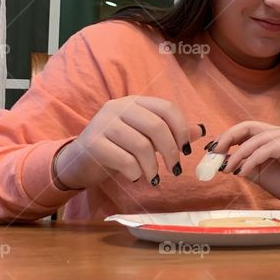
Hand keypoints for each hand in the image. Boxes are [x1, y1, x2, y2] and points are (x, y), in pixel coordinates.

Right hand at [54, 96, 204, 188]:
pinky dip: (136, 172)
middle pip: (156, 126)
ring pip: (141, 146)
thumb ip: (170, 132)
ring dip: (153, 167)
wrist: (78, 162)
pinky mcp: (93, 144)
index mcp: (134, 102)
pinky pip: (125, 160)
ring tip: (154, 177)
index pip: (166, 108)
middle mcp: (117, 108)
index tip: (186, 150)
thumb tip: (200, 130)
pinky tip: (134, 176)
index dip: (181, 129)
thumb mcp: (144, 137)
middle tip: (175, 169)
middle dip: (171, 152)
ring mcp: (103, 124)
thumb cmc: (117, 148)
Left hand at [214, 121, 279, 205]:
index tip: (213, 151)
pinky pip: (268, 148)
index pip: (245, 130)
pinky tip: (244, 171)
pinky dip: (252, 159)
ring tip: (228, 169)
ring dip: (238, 154)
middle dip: (228, 137)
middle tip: (215, 153)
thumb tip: (222, 163)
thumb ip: (244, 166)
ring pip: (257, 138)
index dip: (227, 137)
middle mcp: (279, 133)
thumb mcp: (261, 175)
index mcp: (271, 137)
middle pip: (249, 126)